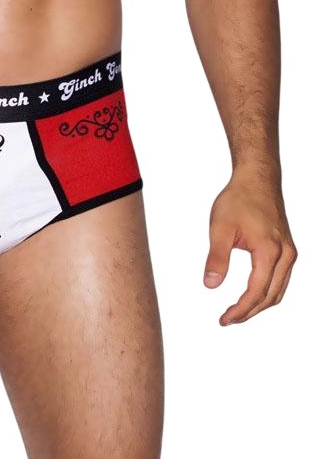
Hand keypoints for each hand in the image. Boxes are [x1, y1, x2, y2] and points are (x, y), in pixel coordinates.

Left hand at [203, 169, 296, 324]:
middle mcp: (285, 255)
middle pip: (271, 297)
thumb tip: (210, 285)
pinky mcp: (288, 249)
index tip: (224, 319)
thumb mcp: (220, 227)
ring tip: (237, 312)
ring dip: (259, 305)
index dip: (240, 310)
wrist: (257, 179)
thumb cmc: (238, 199)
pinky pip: (281, 279)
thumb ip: (216, 257)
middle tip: (227, 320)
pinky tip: (252, 294)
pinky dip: (267, 292)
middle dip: (249, 312)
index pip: (256, 292)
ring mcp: (289, 252)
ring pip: (279, 290)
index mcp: (269, 251)